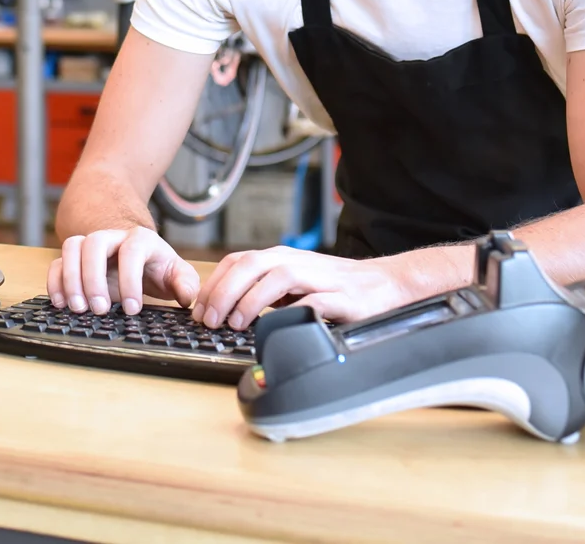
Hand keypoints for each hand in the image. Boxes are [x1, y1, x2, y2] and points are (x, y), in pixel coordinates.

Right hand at [48, 226, 200, 315]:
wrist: (137, 254)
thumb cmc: (158, 267)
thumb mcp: (177, 274)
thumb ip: (185, 283)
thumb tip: (186, 296)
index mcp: (140, 239)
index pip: (132, 251)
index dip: (130, 280)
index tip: (132, 310)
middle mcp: (112, 237)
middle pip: (95, 244)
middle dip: (94, 278)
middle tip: (100, 310)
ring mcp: (89, 245)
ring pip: (72, 247)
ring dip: (71, 278)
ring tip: (78, 308)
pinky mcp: (74, 258)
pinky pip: (56, 261)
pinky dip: (55, 281)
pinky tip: (61, 303)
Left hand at [193, 248, 410, 327]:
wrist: (385, 283)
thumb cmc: (335, 286)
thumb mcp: (293, 284)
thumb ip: (263, 290)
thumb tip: (225, 309)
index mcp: (280, 259)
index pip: (237, 262)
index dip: (214, 284)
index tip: (199, 309)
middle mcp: (296, 263)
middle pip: (251, 265)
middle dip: (225, 291)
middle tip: (210, 319)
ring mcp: (319, 278)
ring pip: (278, 278)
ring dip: (252, 300)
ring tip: (237, 323)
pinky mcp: (342, 297)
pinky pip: (316, 301)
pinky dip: (295, 310)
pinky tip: (280, 325)